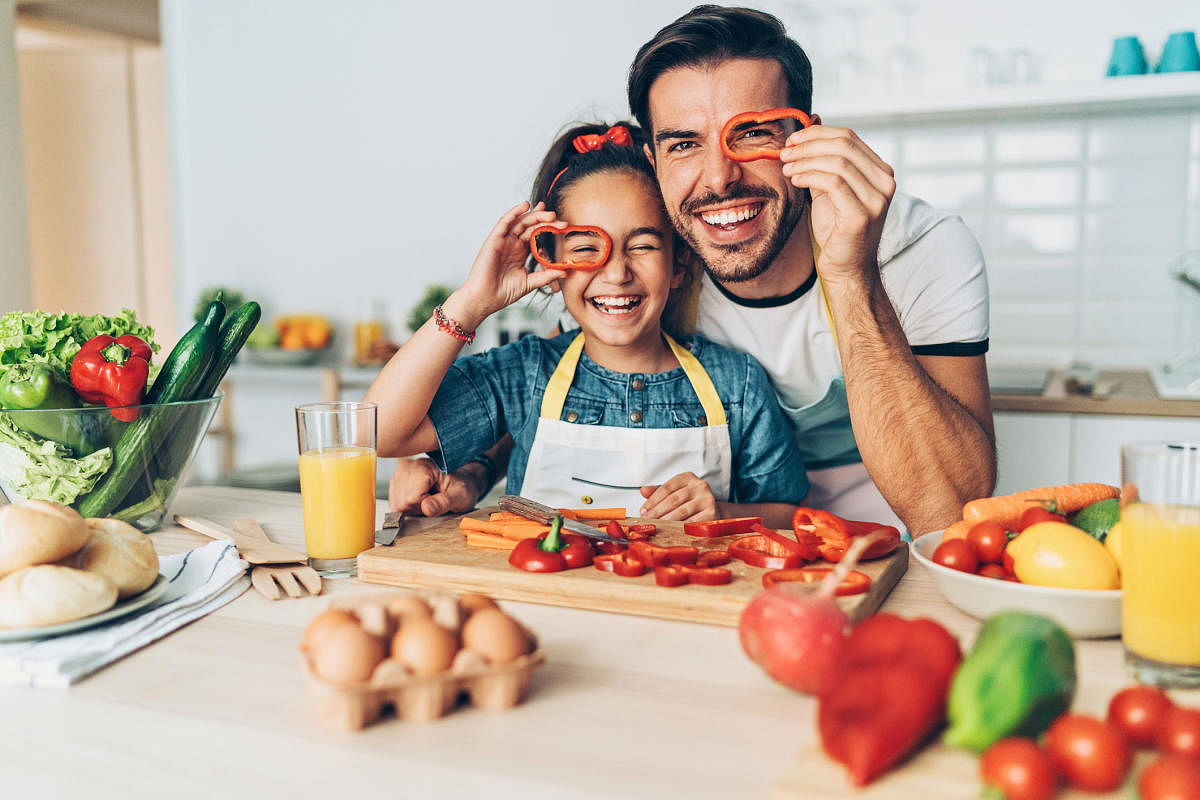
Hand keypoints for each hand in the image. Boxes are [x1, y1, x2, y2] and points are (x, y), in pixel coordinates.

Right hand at [388, 456, 480, 516]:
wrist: (462, 480)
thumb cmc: (462, 486)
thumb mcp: (461, 496)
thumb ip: (444, 502)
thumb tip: (427, 508)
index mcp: (423, 467)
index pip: (410, 499)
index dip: (424, 506)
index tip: (437, 500)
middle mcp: (407, 466)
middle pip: (401, 502)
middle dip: (417, 508)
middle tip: (433, 500)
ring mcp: (399, 473)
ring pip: (396, 504)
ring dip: (412, 507)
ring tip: (428, 499)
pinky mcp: (395, 481)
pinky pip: (394, 504)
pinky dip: (407, 506)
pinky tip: (420, 499)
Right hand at [454, 201, 565, 325]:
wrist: (485, 299)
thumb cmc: (503, 293)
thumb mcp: (530, 282)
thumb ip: (546, 276)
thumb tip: (565, 271)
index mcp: (520, 252)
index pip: (536, 235)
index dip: (548, 228)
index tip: (563, 226)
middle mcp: (512, 244)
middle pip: (530, 226)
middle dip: (544, 220)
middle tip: (558, 219)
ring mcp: (503, 241)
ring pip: (520, 222)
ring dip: (533, 215)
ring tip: (547, 212)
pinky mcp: (493, 240)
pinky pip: (504, 222)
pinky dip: (514, 213)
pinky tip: (525, 206)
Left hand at [637, 472, 718, 520]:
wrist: (713, 509)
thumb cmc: (690, 500)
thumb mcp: (675, 492)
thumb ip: (658, 492)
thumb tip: (643, 491)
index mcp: (688, 477)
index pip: (666, 488)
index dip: (653, 500)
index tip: (643, 510)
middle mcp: (699, 486)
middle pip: (673, 499)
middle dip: (657, 511)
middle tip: (647, 520)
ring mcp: (707, 499)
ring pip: (682, 511)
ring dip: (666, 520)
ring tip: (656, 526)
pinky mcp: (712, 513)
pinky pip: (692, 522)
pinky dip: (680, 527)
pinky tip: (671, 531)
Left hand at [779, 125, 896, 284]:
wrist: (845, 267)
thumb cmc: (836, 229)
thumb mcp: (830, 188)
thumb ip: (824, 162)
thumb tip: (812, 125)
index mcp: (880, 172)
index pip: (849, 137)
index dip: (817, 133)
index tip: (793, 140)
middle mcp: (885, 182)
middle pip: (844, 146)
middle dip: (808, 145)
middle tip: (785, 151)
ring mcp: (877, 199)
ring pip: (838, 162)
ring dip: (806, 161)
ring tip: (786, 167)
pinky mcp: (862, 215)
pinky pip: (833, 183)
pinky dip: (810, 176)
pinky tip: (795, 180)